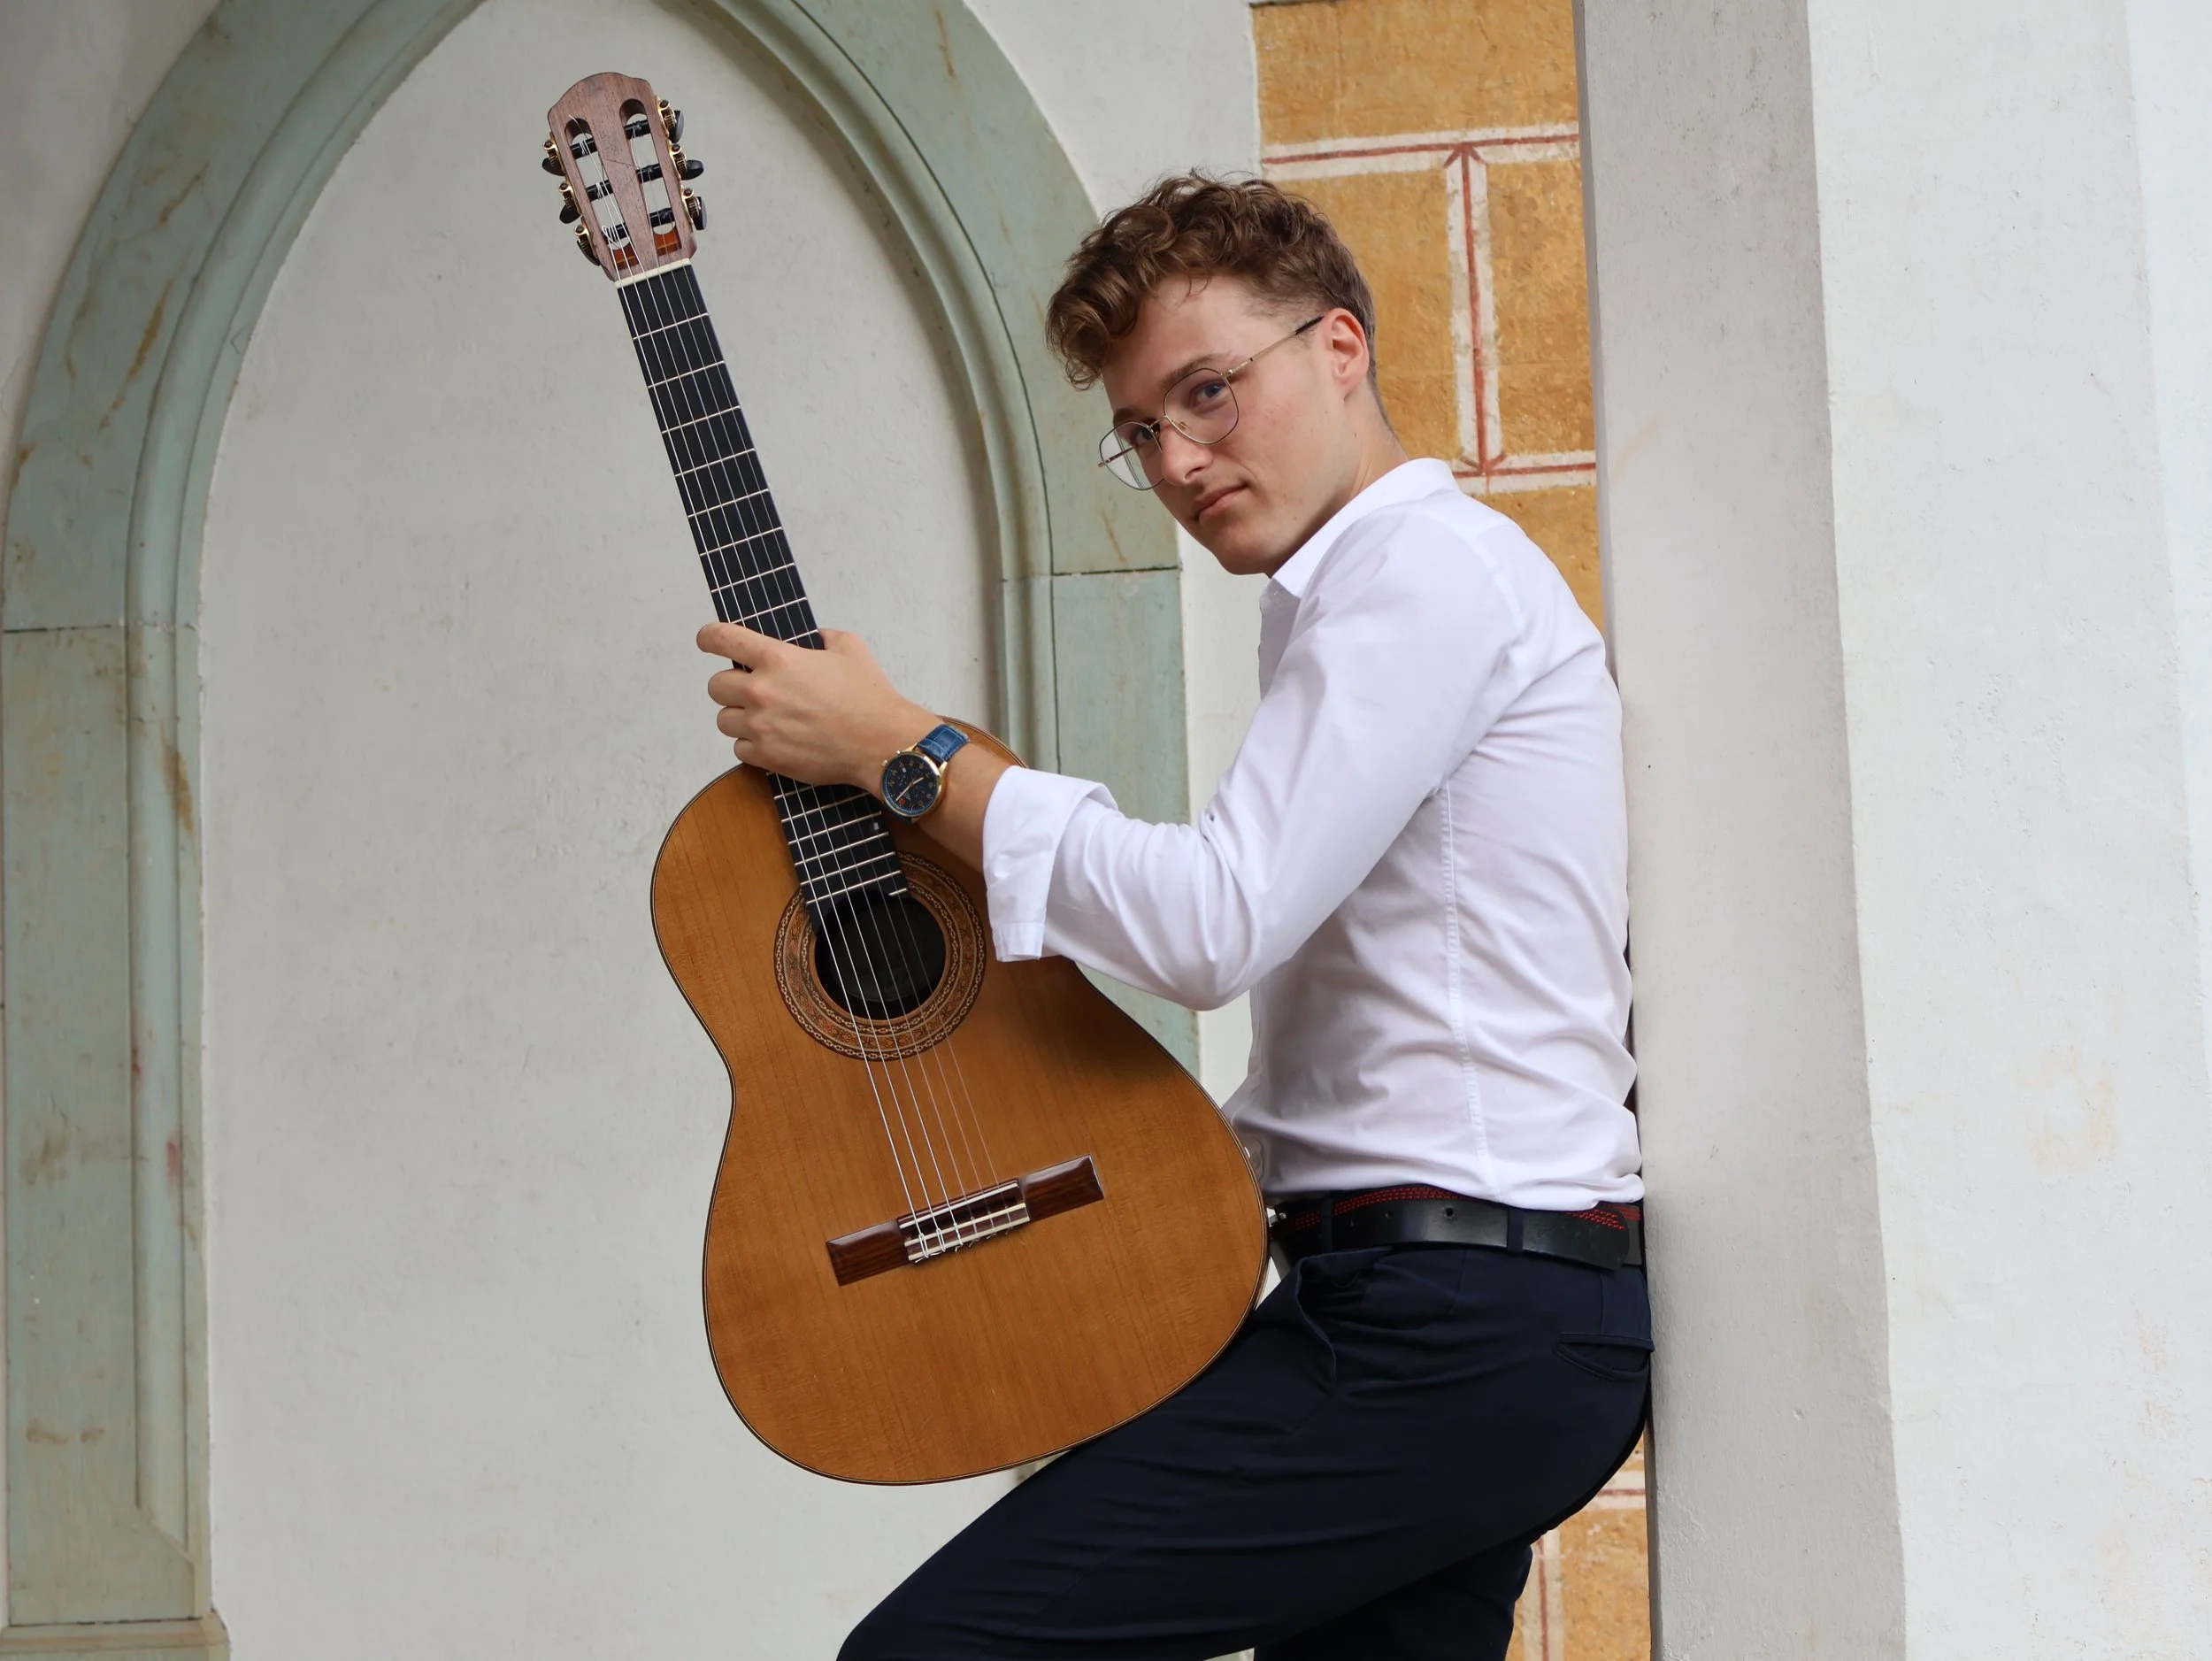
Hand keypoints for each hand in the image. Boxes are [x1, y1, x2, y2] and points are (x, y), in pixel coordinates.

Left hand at [698, 621, 933, 793]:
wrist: (881, 742)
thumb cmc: (869, 698)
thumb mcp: (850, 649)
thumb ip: (825, 638)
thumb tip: (816, 639)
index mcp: (777, 657)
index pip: (721, 639)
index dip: (708, 638)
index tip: (707, 641)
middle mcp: (761, 690)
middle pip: (715, 686)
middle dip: (731, 687)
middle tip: (752, 691)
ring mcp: (761, 726)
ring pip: (723, 720)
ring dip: (739, 718)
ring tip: (765, 720)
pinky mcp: (767, 756)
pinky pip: (739, 749)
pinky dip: (752, 746)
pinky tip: (773, 741)